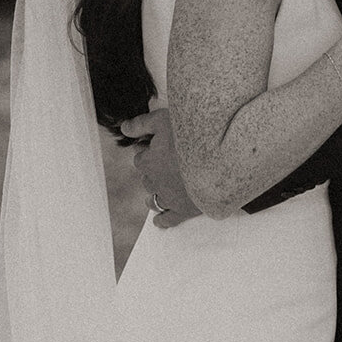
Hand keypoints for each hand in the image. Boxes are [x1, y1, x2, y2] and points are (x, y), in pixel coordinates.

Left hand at [118, 108, 196, 227]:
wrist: (218, 156)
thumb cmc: (190, 135)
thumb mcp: (162, 120)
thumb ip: (141, 124)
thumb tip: (124, 128)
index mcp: (148, 161)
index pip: (141, 158)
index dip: (149, 152)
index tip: (158, 148)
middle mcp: (154, 181)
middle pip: (147, 178)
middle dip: (154, 172)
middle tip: (169, 163)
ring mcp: (168, 197)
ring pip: (153, 199)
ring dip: (155, 194)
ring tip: (163, 189)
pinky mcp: (183, 209)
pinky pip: (168, 219)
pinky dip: (162, 220)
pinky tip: (159, 221)